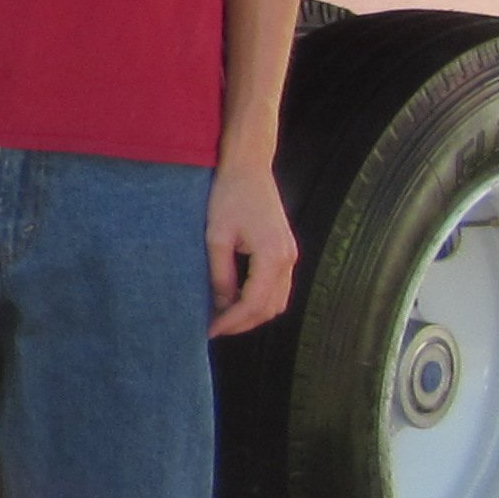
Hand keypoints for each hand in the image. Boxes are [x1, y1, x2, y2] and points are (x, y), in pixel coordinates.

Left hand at [207, 156, 297, 336]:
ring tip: (222, 318)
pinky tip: (234, 300)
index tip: (208, 330)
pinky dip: (258, 300)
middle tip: (213, 328)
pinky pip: (277, 287)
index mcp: (273, 256)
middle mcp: (288, 259)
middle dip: (242, 323)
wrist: (249, 167)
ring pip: (277, 301)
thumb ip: (220, 274)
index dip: (231, 321)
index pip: (254, 303)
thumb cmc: (229, 196)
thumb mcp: (216, 236)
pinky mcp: (285, 251)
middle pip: (270, 308)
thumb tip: (220, 305)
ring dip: (251, 314)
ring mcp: (290, 256)